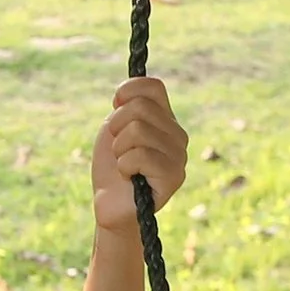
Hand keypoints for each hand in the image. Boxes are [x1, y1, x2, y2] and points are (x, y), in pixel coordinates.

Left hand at [90, 75, 186, 235]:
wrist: (110, 204)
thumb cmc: (112, 166)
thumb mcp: (115, 127)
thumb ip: (127, 106)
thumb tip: (126, 94)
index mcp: (166, 119)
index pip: (153, 86)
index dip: (127, 92)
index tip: (115, 111)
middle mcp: (178, 135)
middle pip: (139, 107)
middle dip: (116, 127)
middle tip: (118, 148)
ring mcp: (179, 156)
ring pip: (137, 129)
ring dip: (118, 149)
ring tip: (124, 164)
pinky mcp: (174, 177)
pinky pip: (139, 155)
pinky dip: (123, 165)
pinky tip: (129, 177)